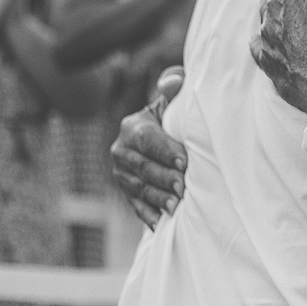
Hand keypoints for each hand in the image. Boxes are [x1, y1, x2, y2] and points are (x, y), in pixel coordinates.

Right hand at [111, 66, 187, 229]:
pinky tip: (162, 223)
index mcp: (132, 127)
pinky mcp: (125, 192)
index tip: (185, 160)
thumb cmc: (173, 117)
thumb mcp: (171, 102)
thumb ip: (174, 88)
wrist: (158, 139)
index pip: (148, 139)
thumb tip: (174, 81)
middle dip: (165, 177)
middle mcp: (121, 151)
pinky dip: (149, 215)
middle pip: (144, 167)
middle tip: (184, 187)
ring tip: (177, 206)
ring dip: (159, 198)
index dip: (166, 150)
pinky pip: (136, 206)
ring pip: (140, 188)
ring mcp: (121, 174)